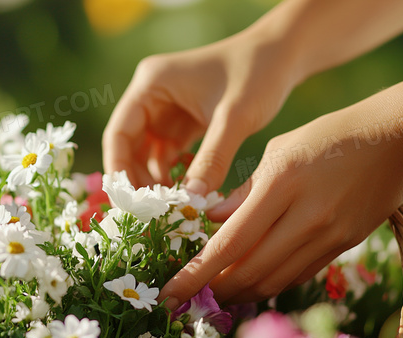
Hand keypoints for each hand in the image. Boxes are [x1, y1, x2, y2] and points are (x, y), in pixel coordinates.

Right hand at [102, 29, 299, 192]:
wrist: (284, 55)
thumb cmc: (258, 73)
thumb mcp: (235, 117)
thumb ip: (213, 158)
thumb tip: (191, 200)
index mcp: (152, 83)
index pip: (119, 133)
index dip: (118, 170)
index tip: (130, 204)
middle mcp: (152, 94)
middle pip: (129, 146)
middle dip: (136, 181)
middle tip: (149, 216)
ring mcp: (167, 108)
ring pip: (147, 154)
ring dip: (155, 181)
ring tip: (169, 209)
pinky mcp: (184, 120)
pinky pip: (168, 153)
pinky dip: (174, 174)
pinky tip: (187, 192)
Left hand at [159, 108, 402, 306]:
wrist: (397, 139)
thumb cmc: (330, 136)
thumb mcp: (279, 149)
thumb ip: (244, 191)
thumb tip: (211, 221)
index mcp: (281, 185)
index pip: (228, 244)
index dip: (196, 274)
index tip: (170, 293)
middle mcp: (304, 217)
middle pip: (249, 272)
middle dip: (213, 291)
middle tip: (188, 297)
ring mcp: (328, 236)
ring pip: (273, 281)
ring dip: (240, 292)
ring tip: (216, 293)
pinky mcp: (344, 246)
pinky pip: (298, 275)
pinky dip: (270, 283)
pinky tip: (252, 282)